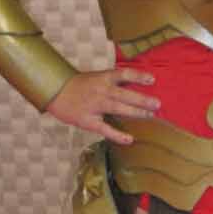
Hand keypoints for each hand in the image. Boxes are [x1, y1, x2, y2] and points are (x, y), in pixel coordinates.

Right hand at [46, 67, 160, 143]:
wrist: (55, 92)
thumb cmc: (80, 85)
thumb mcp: (96, 77)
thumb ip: (114, 82)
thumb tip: (137, 84)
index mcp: (103, 78)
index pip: (123, 74)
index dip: (138, 76)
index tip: (152, 80)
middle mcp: (100, 91)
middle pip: (124, 94)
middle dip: (141, 99)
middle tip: (157, 103)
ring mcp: (94, 106)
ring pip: (118, 109)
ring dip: (135, 113)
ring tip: (150, 115)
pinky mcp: (88, 121)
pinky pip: (105, 129)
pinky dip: (117, 135)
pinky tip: (129, 139)